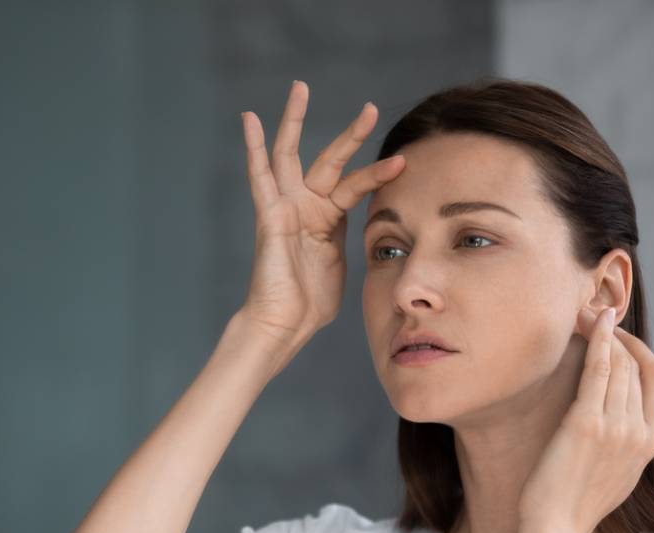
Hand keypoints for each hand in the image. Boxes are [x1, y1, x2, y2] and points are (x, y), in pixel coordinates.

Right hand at [239, 80, 405, 353]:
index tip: (404, 161)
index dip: (378, 172)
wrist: (284, 324)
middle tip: (371, 106)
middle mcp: (304, 207)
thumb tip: (385, 237)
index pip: (354, 184)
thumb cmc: (310, 304)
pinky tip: (249, 120)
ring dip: (295, 120)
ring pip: (289, 155)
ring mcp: (285, 207)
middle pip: (326, 159)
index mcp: (325, 219)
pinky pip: (259, 175)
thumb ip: (359, 242)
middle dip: (349, 133)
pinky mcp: (269, 214)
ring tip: (300, 88)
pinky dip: (253, 147)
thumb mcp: (345, 265)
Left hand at [517, 306, 653, 532]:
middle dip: (617, 336)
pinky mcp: (588, 423)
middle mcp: (640, 432)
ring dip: (604, 333)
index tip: (616, 336)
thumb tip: (616, 423)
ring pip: (619, 365)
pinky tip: (592, 322)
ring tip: (582, 313)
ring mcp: (617, 427)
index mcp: (649, 443)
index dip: (638, 351)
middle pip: (637, 367)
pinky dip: (598, 341)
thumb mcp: (611, 474)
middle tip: (593, 314)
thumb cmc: (571, 503)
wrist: (555, 528)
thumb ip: (621, 445)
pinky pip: (599, 371)